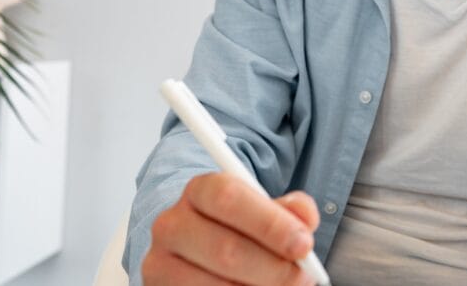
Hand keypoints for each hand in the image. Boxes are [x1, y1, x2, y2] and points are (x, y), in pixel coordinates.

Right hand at [143, 172, 319, 285]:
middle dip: (274, 269)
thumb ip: (289, 210)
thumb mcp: (264, 211)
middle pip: (226, 250)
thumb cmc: (238, 228)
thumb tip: (305, 219)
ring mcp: (160, 264)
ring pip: (217, 285)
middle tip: (303, 277)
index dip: (270, 223)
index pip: (228, 198)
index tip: (304, 244)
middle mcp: (171, 225)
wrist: (198, 253)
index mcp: (199, 190)